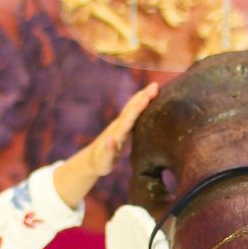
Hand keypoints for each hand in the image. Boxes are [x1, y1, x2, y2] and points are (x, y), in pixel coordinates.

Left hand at [53, 84, 158, 209]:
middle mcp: (119, 125)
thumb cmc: (100, 163)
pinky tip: (147, 97)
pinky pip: (133, 111)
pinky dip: (140, 102)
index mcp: (117, 133)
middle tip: (155, 85)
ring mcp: (120, 124)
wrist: (92, 160)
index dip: (138, 108)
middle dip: (143, 97)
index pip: (129, 118)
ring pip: (132, 107)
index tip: (147, 97)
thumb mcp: (104, 161)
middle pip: (132, 108)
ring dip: (142, 96)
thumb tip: (111, 139)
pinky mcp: (123, 126)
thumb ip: (108, 151)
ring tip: (154, 86)